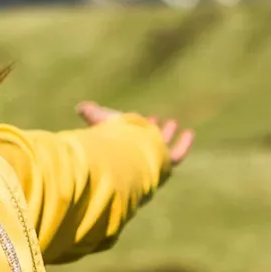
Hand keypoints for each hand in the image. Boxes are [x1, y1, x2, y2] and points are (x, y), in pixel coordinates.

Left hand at [76, 101, 194, 164]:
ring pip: (161, 150)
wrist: (123, 155)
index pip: (125, 141)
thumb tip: (80, 107)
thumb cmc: (110, 139)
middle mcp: (134, 159)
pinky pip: (176, 156)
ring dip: (165, 136)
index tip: (136, 117)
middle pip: (142, 146)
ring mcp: (150, 162)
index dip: (131, 128)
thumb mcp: (101, 121)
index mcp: (118, 150)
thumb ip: (92, 114)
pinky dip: (183, 145)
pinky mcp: (164, 164)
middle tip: (153, 119)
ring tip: (173, 123)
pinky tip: (190, 133)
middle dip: (148, 131)